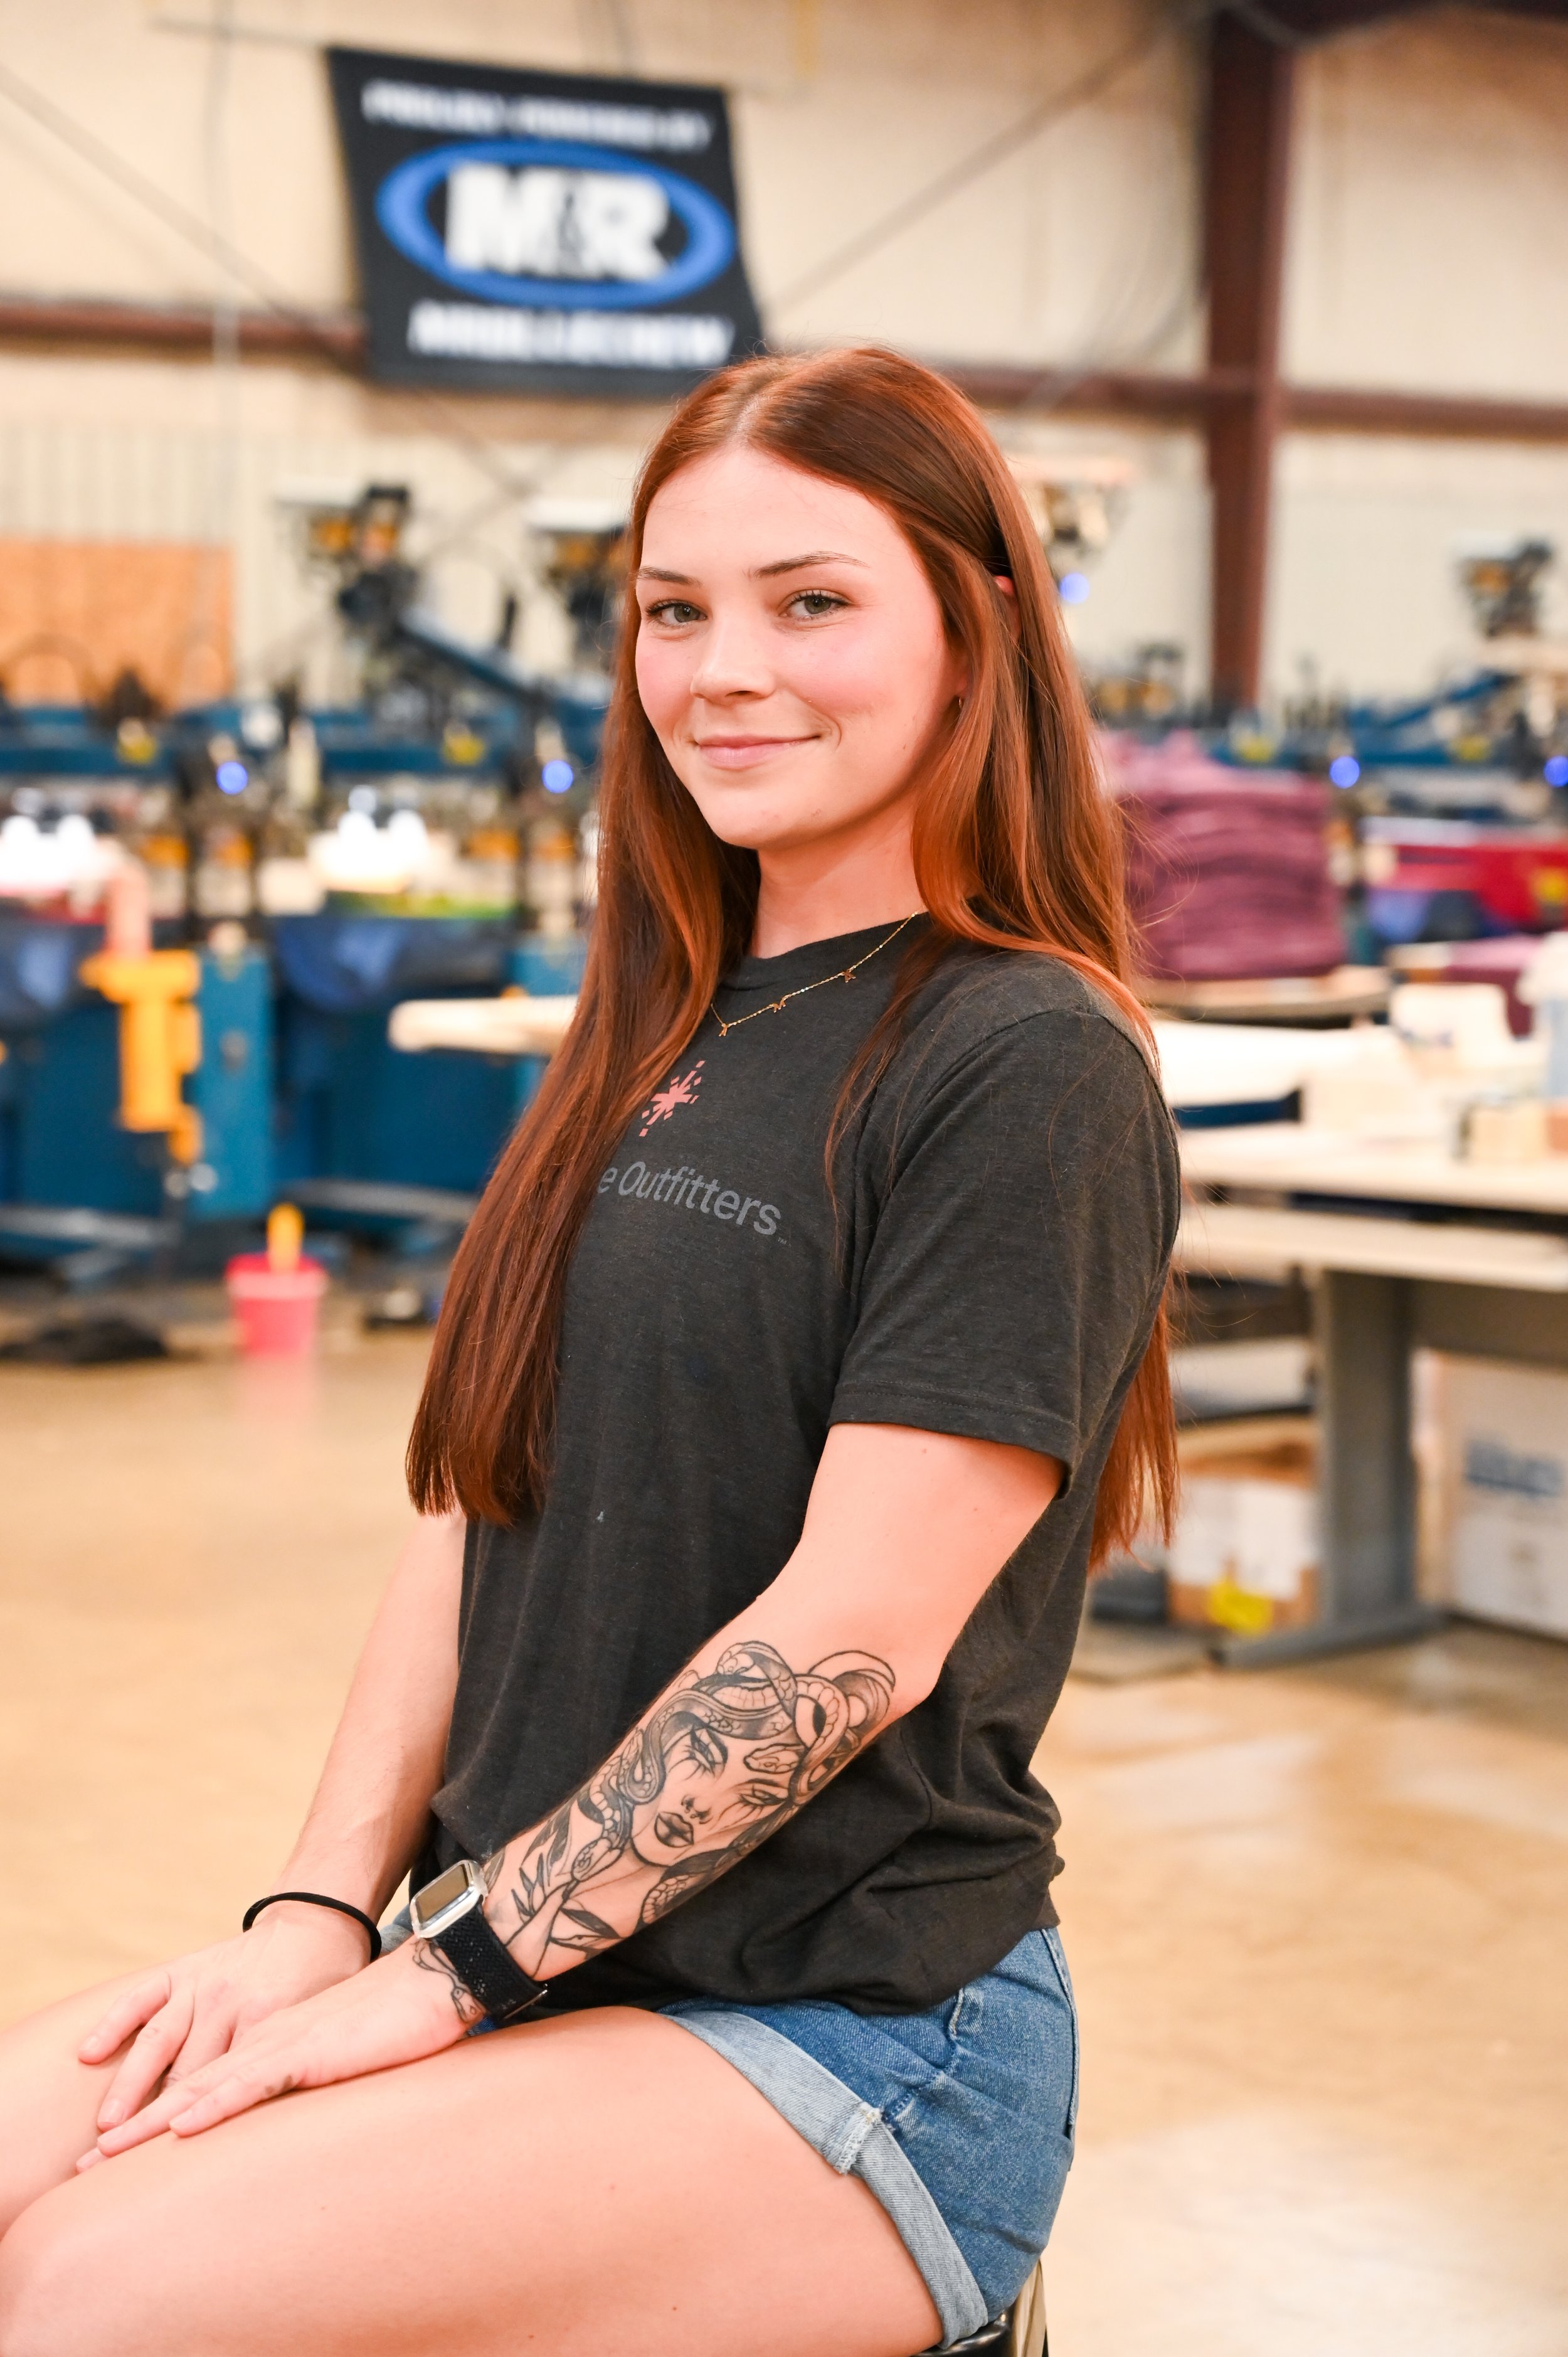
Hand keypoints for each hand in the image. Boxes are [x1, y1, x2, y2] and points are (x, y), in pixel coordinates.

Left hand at [80, 1938, 471, 2163]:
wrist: (428, 1979)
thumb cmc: (388, 2017)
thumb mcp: (331, 2050)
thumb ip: (301, 2074)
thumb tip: (284, 2106)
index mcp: (263, 2038)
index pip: (196, 2082)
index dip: (151, 2117)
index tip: (111, 2150)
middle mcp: (259, 2036)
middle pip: (183, 2085)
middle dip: (134, 2127)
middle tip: (85, 2164)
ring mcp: (279, 2041)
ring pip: (204, 2084)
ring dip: (154, 2121)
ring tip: (110, 2152)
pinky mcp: (308, 2049)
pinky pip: (252, 2080)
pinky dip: (215, 2103)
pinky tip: (185, 2122)